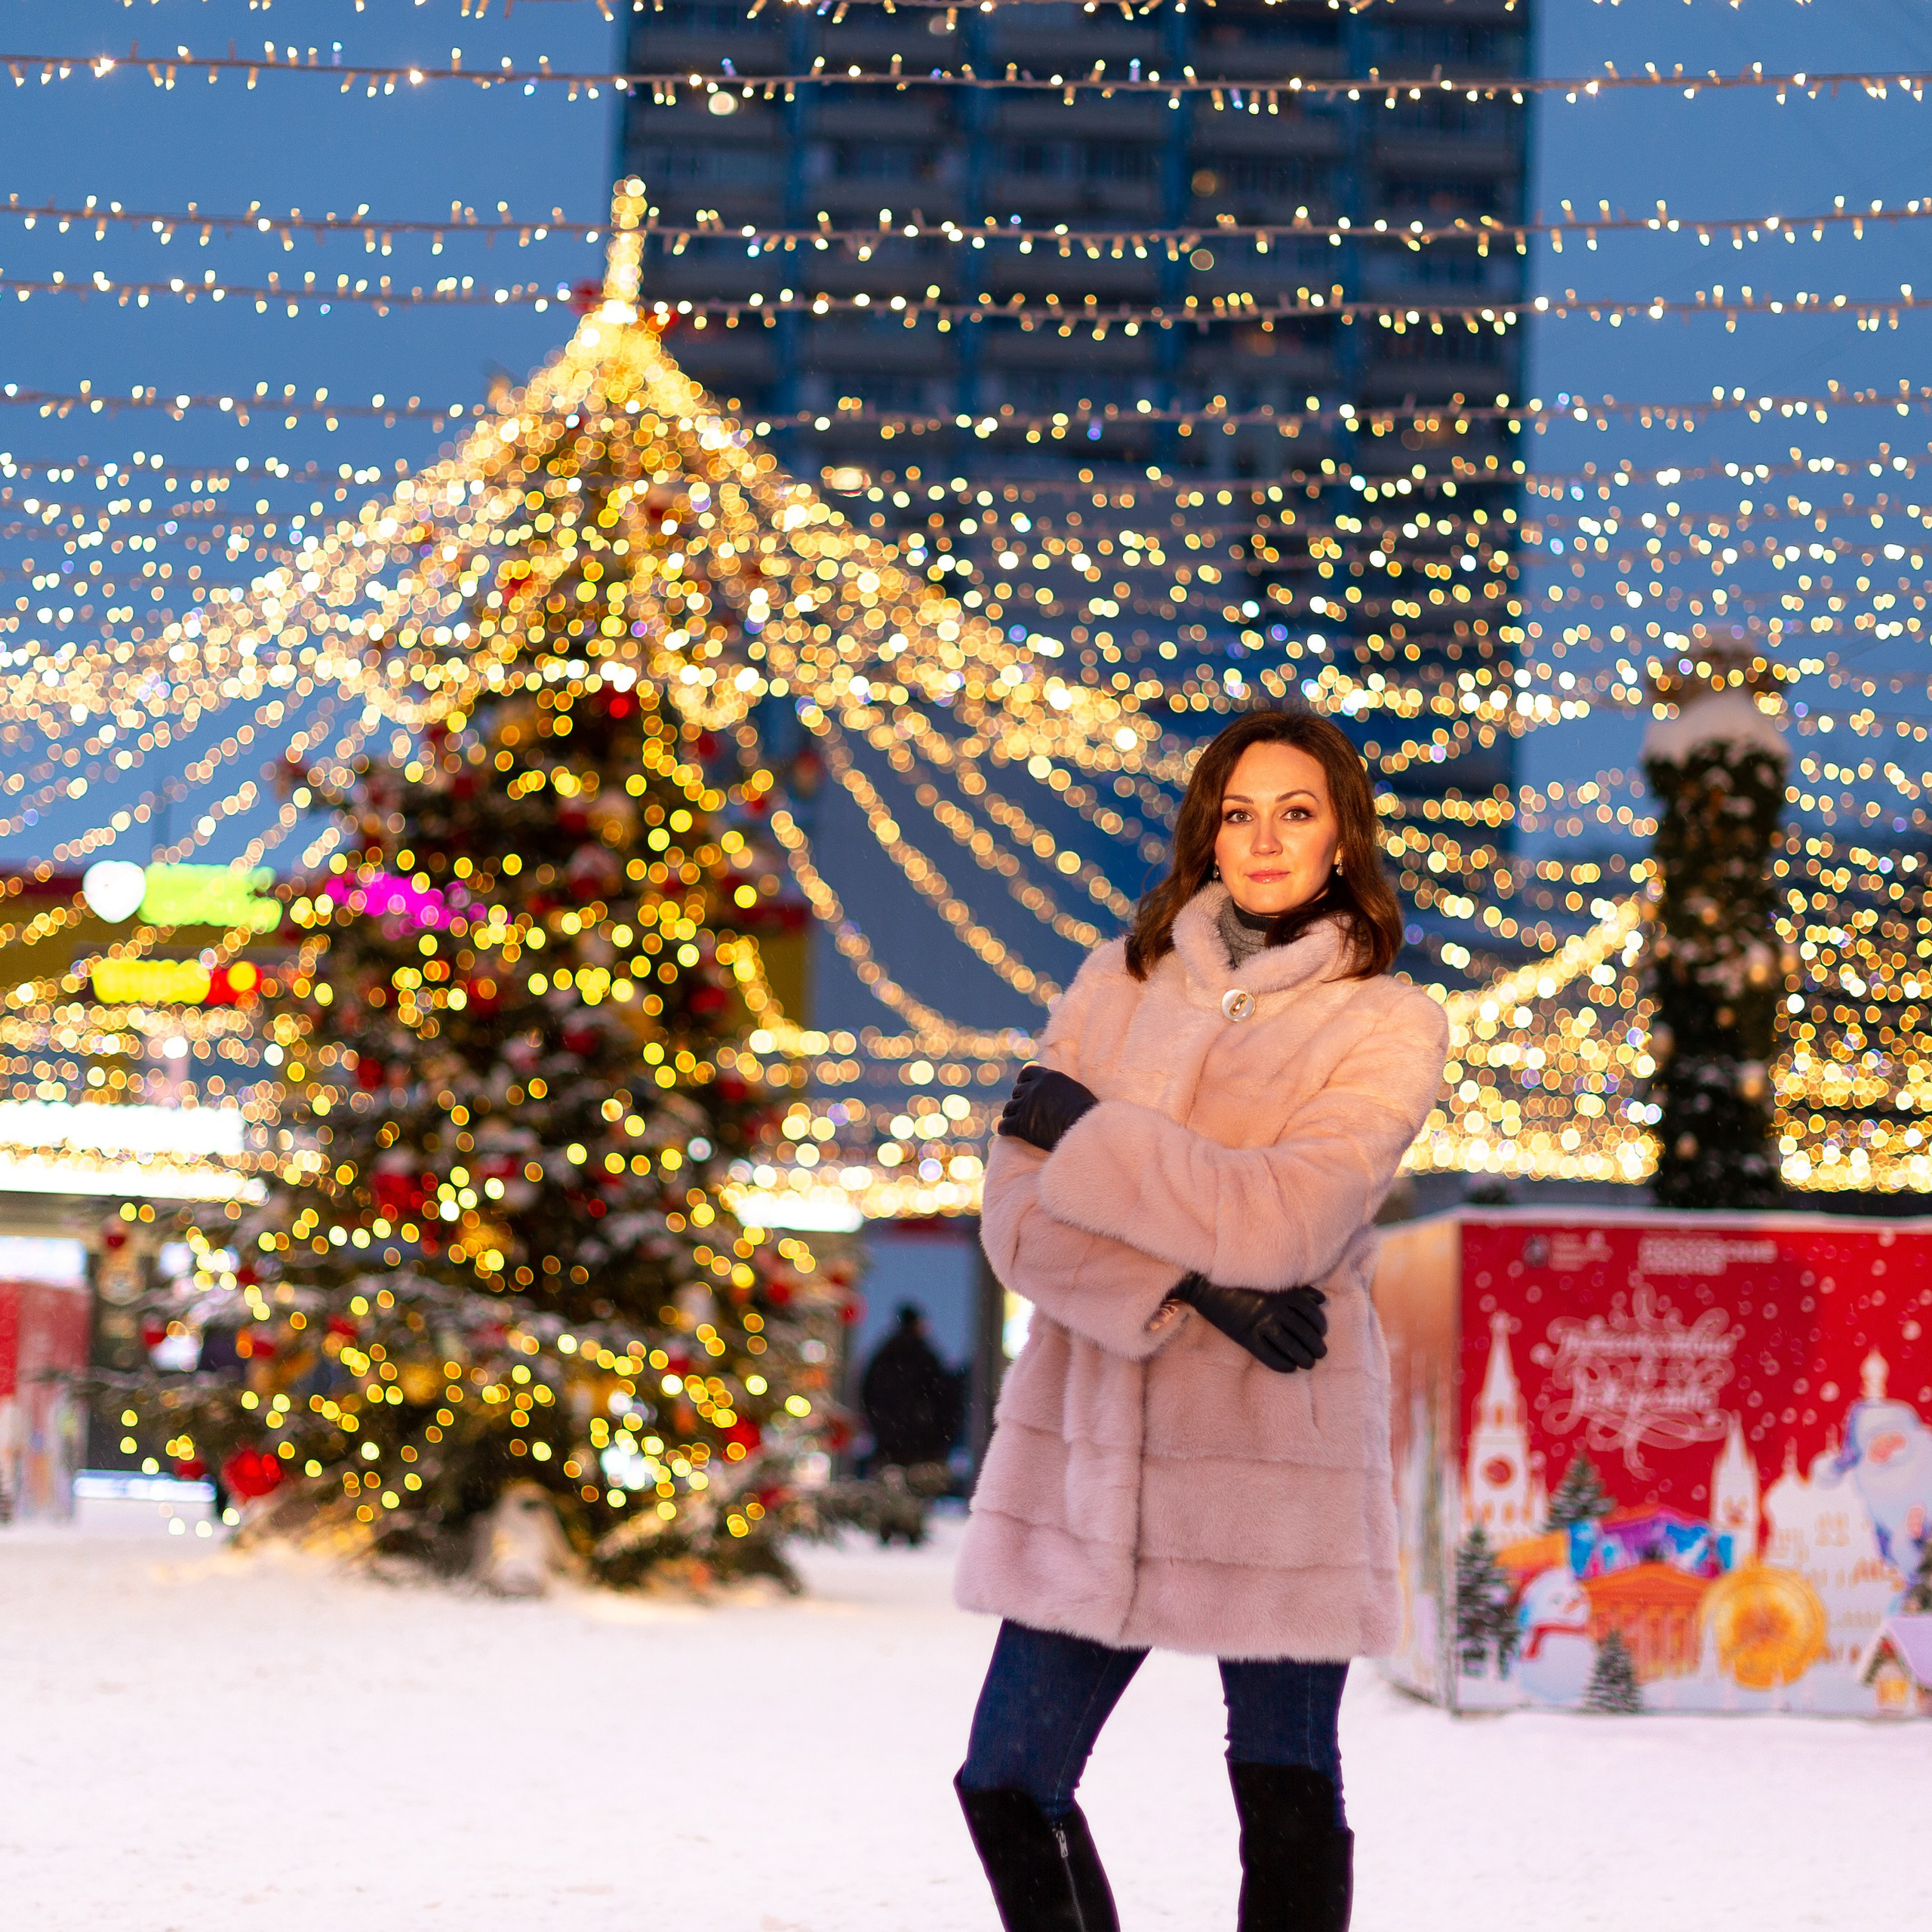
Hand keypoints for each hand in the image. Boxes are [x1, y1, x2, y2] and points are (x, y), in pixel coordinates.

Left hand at [997, 1064, 1098, 1152]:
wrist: (1086, 1130)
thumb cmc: (1087, 1113)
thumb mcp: (1074, 1090)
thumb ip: (1059, 1086)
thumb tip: (1055, 1088)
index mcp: (1048, 1077)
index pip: (1026, 1073)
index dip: (1023, 1082)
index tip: (1023, 1088)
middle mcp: (1034, 1088)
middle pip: (1017, 1092)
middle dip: (1019, 1100)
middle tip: (1022, 1110)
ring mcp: (1026, 1106)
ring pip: (1009, 1108)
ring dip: (1010, 1114)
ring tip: (1012, 1121)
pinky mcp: (1022, 1124)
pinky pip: (1005, 1125)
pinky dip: (1004, 1128)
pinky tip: (1007, 1131)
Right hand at [1174, 1276, 1326, 1373]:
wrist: (1207, 1285)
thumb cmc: (1241, 1281)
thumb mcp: (1272, 1282)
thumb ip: (1298, 1289)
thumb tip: (1322, 1300)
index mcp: (1282, 1292)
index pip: (1311, 1312)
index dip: (1320, 1325)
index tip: (1322, 1333)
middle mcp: (1275, 1308)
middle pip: (1304, 1331)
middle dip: (1316, 1345)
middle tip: (1320, 1354)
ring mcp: (1260, 1323)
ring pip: (1290, 1345)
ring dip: (1303, 1357)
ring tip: (1308, 1363)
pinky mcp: (1245, 1336)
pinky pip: (1268, 1355)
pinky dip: (1282, 1364)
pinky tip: (1290, 1368)